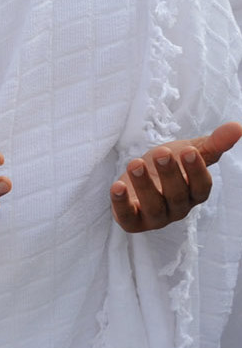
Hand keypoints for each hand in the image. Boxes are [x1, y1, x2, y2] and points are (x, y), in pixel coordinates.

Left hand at [110, 121, 241, 232]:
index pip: (201, 187)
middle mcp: (178, 208)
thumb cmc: (168, 165)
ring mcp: (155, 217)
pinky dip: (121, 203)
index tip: (189, 150)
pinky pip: (127, 217)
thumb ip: (213, 143)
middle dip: (170, 174)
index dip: (196, 170)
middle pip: (177, 195)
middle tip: (161, 152)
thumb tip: (237, 127)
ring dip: (145, 185)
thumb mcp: (188, 151)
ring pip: (154, 207)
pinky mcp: (132, 220)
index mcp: (194, 193)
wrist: (138, 178)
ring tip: (135, 163)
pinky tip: (117, 185)